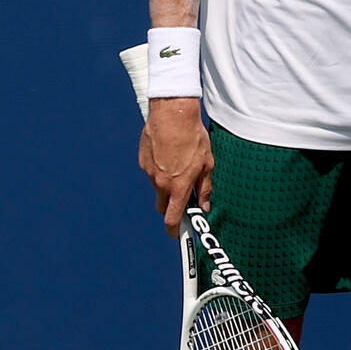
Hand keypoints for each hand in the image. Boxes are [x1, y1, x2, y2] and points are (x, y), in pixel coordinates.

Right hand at [139, 98, 212, 236]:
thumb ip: (204, 187)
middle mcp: (160, 183)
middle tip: (183, 198)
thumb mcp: (207, 164)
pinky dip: (160, 170)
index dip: (174, 230)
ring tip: (180, 165)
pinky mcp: (143, 161)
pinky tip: (170, 155)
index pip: (171, 218)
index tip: (177, 234)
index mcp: (178, 186)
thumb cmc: (193, 138)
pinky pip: (152, 172)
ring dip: (167, 184)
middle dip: (171, 207)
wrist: (172, 114)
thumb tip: (204, 205)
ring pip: (158, 188)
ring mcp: (149, 172)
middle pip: (163, 206)